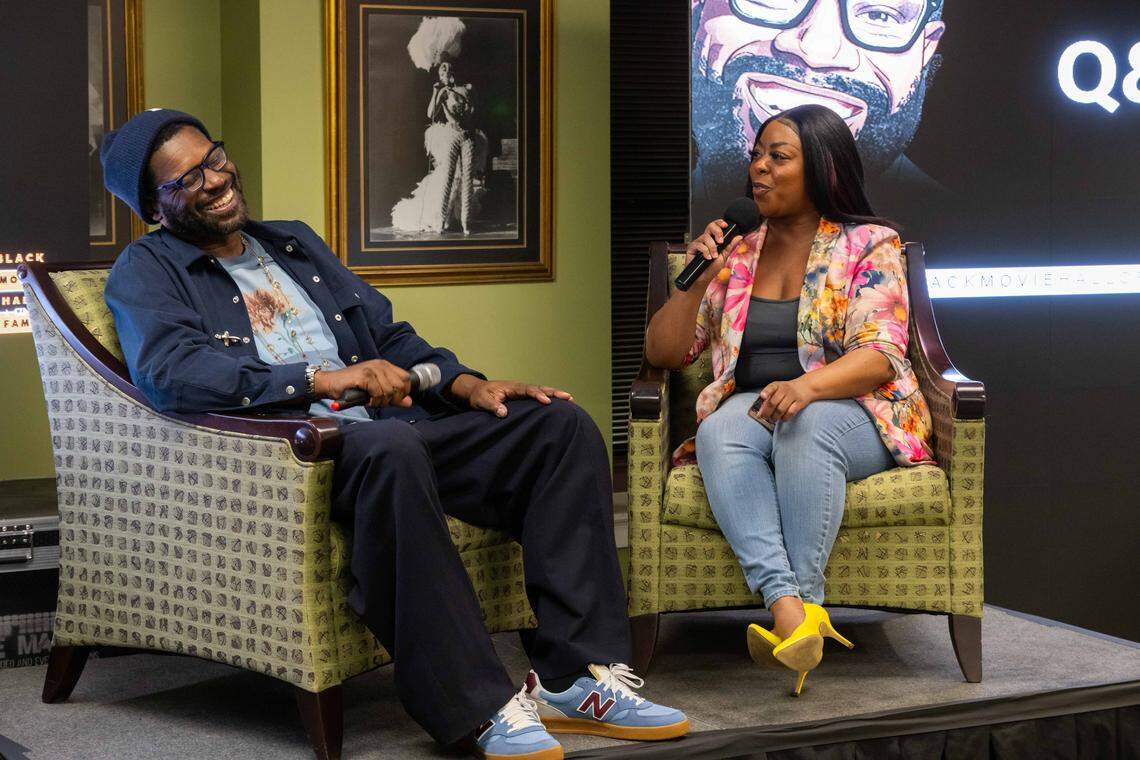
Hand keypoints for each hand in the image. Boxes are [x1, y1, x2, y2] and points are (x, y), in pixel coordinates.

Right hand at [312, 359, 411, 407]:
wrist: (330, 384)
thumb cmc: (352, 388)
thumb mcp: (376, 392)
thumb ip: (393, 397)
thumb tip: (409, 402)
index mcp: (385, 366)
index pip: (406, 378)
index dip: (403, 392)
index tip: (393, 400)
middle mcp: (380, 365)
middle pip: (400, 385)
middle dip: (393, 399)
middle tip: (380, 402)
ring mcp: (372, 369)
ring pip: (389, 390)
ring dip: (381, 402)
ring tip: (371, 401)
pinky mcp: (364, 376)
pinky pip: (378, 392)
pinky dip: (374, 401)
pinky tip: (367, 400)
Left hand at [453, 377, 573, 417]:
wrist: (476, 391)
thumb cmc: (479, 396)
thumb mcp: (482, 401)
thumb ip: (492, 406)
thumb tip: (504, 413)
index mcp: (512, 387)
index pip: (528, 390)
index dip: (538, 395)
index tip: (547, 402)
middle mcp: (519, 387)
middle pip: (540, 388)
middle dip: (554, 393)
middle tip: (569, 397)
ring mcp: (522, 391)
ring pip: (541, 391)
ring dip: (555, 394)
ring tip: (570, 399)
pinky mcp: (522, 396)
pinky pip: (538, 395)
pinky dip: (549, 397)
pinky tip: (558, 403)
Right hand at [685, 219, 742, 284]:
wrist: (703, 279)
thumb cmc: (711, 269)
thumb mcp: (724, 256)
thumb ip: (730, 246)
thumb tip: (739, 237)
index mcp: (713, 240)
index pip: (716, 226)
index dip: (720, 223)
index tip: (726, 225)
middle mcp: (705, 240)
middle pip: (710, 226)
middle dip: (717, 232)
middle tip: (721, 241)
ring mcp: (698, 243)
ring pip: (706, 237)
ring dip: (712, 247)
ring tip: (713, 256)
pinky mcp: (691, 247)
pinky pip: (699, 244)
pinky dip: (705, 251)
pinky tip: (707, 258)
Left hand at [755, 377, 814, 421]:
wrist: (805, 386)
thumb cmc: (787, 390)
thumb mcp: (777, 389)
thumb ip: (768, 398)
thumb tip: (760, 412)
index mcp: (777, 385)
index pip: (771, 387)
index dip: (766, 392)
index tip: (763, 397)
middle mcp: (784, 389)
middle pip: (773, 402)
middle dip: (767, 412)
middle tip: (764, 417)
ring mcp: (793, 396)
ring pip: (781, 409)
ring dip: (775, 417)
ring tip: (773, 419)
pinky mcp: (800, 403)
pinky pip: (790, 413)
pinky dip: (785, 417)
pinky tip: (782, 418)